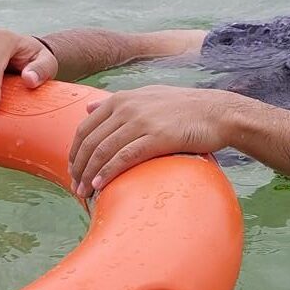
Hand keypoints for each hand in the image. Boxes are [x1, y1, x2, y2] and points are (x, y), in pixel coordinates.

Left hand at [68, 86, 240, 196]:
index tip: (72, 170)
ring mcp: (141, 122)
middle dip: (78, 167)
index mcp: (121, 99)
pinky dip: (108, 173)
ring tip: (83, 193)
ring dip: (89, 175)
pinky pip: (124, 158)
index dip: (75, 151)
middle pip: (90, 142)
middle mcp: (127, 108)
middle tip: (74, 187)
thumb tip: (89, 108)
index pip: (85, 127)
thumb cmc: (185, 108)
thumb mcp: (147, 96)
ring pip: (103, 151)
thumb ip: (117, 102)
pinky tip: (99, 186)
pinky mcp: (156, 138)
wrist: (217, 113)